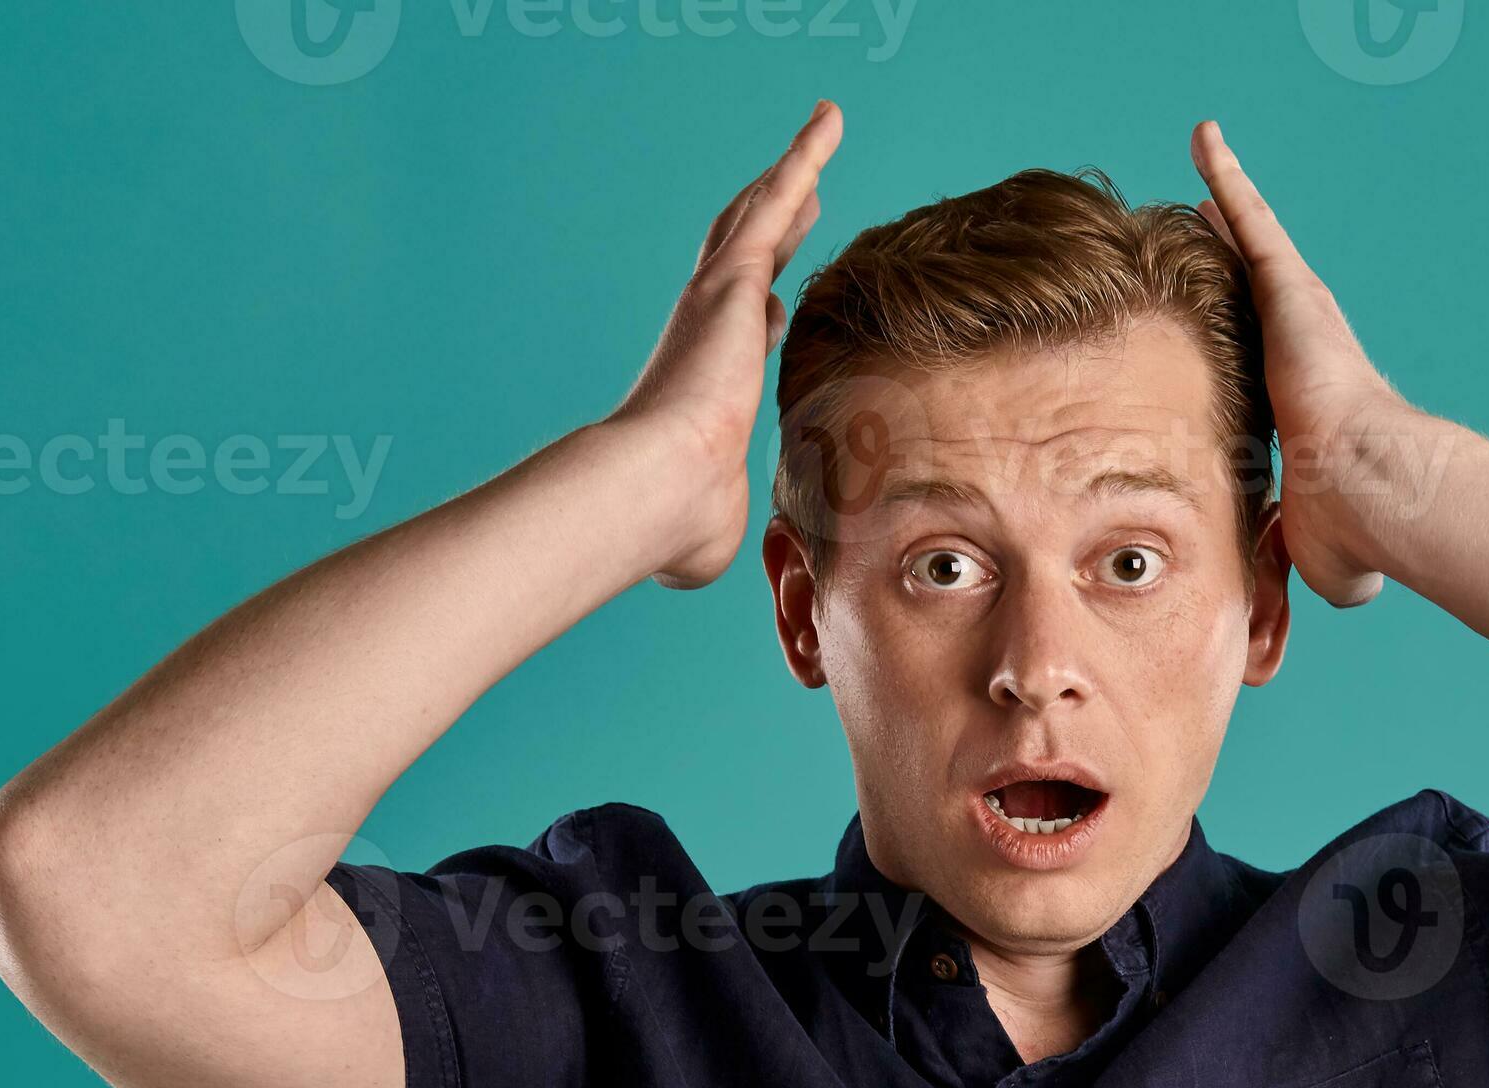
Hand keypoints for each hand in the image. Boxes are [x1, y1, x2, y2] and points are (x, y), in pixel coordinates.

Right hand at [614, 101, 842, 588]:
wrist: (659, 487)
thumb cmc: (677, 520)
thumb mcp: (708, 530)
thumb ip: (711, 530)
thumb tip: (693, 562)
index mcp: (709, 384)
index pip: (740, 333)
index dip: (758, 312)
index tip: (771, 300)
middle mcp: (708, 329)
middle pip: (744, 260)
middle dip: (774, 225)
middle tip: (800, 196)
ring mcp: (718, 298)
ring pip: (759, 216)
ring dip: (791, 175)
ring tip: (820, 136)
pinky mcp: (733, 278)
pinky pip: (776, 201)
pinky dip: (803, 158)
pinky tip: (829, 123)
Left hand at [1190, 120, 1430, 608]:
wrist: (1374, 491)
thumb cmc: (1353, 529)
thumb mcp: (1312, 552)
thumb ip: (1295, 568)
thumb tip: (1291, 625)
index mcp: (1298, 404)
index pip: (1256, 358)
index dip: (1235, 339)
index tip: (1210, 327)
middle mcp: (1298, 346)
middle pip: (1251, 288)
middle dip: (1227, 254)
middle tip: (1193, 223)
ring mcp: (1295, 313)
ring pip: (1249, 240)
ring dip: (1226, 199)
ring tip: (1199, 157)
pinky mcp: (1290, 288)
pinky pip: (1248, 218)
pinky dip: (1225, 176)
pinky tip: (1201, 138)